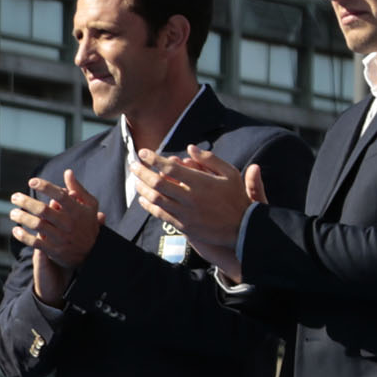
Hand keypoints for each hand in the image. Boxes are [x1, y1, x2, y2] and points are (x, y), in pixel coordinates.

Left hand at [10, 170, 103, 300]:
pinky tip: (16, 230)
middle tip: (14, 197)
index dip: (45, 187)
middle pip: (43, 210)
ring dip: (22, 218)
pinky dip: (23, 237)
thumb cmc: (88, 223)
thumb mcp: (90, 205)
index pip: (60, 195)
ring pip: (37, 225)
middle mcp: (68, 223)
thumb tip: (67, 172)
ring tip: (13, 213)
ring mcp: (61, 238)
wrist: (93, 252)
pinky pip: (35, 243)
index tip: (31, 181)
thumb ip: (78, 189)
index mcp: (77, 210)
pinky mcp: (54, 250)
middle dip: (26, 202)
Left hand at [139, 148, 253, 272]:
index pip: (170, 168)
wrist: (243, 229)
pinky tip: (143, 199)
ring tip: (135, 180)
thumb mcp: (230, 174)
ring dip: (142, 188)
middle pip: (158, 182)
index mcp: (201, 182)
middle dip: (142, 172)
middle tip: (133, 164)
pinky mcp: (183, 226)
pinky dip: (149, 205)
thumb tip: (190, 147)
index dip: (154, 159)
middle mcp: (190, 197)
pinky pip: (160, 214)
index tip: (143, 152)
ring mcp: (185, 213)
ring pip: (156, 199)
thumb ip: (209, 159)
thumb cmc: (236, 198)